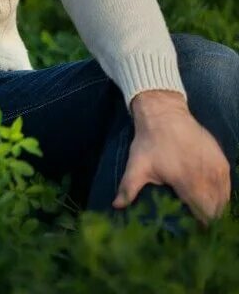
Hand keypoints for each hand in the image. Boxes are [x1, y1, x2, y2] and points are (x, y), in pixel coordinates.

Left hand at [114, 90, 231, 223]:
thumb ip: (128, 188)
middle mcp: (207, 177)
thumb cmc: (150, 141)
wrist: (164, 114)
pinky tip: (210, 197)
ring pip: (224, 198)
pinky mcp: (222, 161)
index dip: (199, 224)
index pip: (204, 214)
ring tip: (203, 212)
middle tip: (196, 222)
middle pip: (216, 209)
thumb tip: (116, 205)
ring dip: (216, 207)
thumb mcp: (137, 165)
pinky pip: (228, 185)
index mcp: (188, 182)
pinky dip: (222, 194)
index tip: (191, 229)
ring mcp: (217, 168)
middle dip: (208, 218)